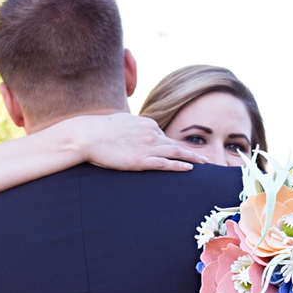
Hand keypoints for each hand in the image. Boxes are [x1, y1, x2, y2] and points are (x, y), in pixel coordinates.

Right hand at [79, 113, 207, 171]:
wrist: (87, 136)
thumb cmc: (99, 130)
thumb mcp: (121, 123)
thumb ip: (132, 128)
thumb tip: (132, 132)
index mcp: (147, 124)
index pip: (164, 137)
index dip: (173, 147)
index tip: (182, 155)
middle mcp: (151, 133)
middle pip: (175, 144)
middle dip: (191, 152)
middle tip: (205, 160)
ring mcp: (147, 147)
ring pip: (176, 153)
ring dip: (192, 159)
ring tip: (204, 164)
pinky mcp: (141, 160)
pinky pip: (165, 164)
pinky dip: (179, 166)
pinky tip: (189, 169)